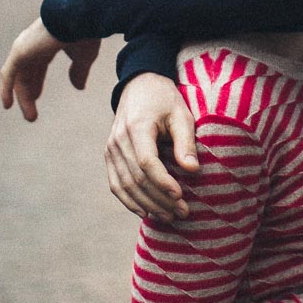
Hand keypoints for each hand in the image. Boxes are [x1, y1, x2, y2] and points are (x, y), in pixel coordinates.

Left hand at [0, 18, 101, 122]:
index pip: (38, 65)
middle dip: (30, 93)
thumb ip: (78, 71)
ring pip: (19, 77)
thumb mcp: (84, 57)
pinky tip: (7, 105)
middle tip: (32, 115)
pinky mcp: (20, 51)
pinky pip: (9, 74)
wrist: (80, 16)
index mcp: (47, 42)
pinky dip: (6, 89)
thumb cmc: (85, 31)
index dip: (37, 82)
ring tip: (31, 117)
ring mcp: (25, 46)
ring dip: (23, 97)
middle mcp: (33, 44)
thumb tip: (78, 86)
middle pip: (26, 73)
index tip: (37, 97)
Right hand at [107, 72, 198, 220]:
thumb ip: (186, 142)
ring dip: (147, 204)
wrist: (139, 86)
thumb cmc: (164, 100)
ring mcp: (110, 148)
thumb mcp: (181, 114)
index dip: (163, 182)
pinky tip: (146, 212)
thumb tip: (193, 170)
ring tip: (169, 216)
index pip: (146, 162)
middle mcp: (118, 140)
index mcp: (136, 127)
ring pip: (125, 185)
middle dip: (160, 199)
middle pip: (136, 178)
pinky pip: (115, 183)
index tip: (181, 196)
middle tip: (182, 212)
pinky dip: (129, 200)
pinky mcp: (109, 155)